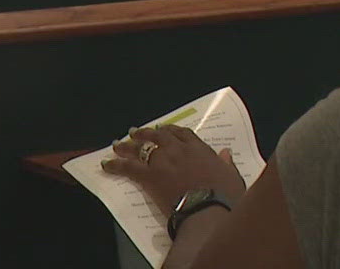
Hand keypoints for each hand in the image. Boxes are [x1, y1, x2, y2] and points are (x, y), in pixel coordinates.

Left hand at [102, 125, 247, 215]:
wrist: (207, 210)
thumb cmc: (224, 198)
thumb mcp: (233, 178)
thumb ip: (226, 164)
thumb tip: (226, 153)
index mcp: (200, 150)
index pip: (183, 134)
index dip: (172, 131)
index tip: (165, 130)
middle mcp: (179, 150)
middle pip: (159, 136)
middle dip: (146, 133)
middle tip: (136, 132)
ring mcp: (163, 162)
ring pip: (141, 148)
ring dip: (128, 145)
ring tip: (117, 144)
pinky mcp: (150, 176)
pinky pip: (128, 167)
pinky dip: (115, 165)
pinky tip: (106, 165)